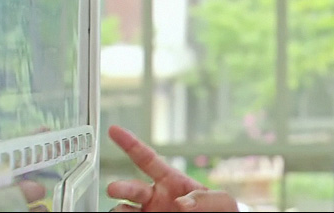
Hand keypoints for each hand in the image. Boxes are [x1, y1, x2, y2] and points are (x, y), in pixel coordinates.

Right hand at [107, 125, 238, 211]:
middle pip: (130, 188)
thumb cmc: (219, 212)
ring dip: (120, 209)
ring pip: (122, 209)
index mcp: (171, 181)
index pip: (147, 159)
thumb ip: (205, 199)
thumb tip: (182, 204)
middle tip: (113, 189)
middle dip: (120, 187)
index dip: (130, 144)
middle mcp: (154, 197)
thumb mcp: (220, 201)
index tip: (114, 130)